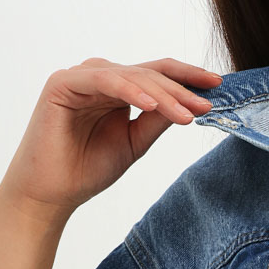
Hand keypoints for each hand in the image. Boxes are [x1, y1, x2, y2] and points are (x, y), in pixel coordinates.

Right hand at [0, 56, 223, 219]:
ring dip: (163, 94)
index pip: (158, 75)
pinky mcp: (62, 83)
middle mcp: (99, 78)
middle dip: (181, 90)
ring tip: (187, 113)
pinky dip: (130, 90)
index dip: (188, 78)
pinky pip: (104, 80)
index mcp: (116, 90)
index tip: (218, 86)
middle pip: (149, 73)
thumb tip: (191, 103)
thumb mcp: (135, 142)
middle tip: (207, 106)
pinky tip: (152, 105)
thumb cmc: (87, 169)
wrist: (50, 195)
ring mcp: (80, 78)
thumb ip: (158, 120)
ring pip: (132, 76)